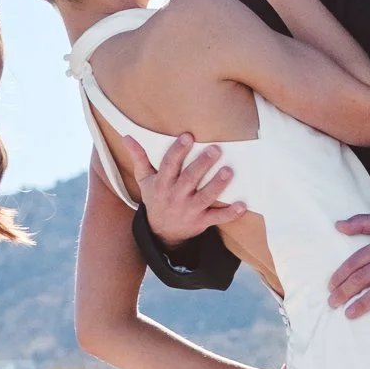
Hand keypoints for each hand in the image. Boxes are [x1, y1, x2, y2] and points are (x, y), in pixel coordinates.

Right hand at [121, 131, 248, 247]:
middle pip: (189, 179)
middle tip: (216, 149)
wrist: (161, 232)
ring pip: (204, 197)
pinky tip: (242, 206)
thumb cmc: (155, 198)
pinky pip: (217, 218)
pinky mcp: (202, 222)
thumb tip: (127, 136)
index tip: (188, 136)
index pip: (169, 166)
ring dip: (217, 185)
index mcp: (161, 184)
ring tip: (228, 171)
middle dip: (202, 165)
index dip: (178, 151)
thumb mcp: (144, 180)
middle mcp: (175, 197)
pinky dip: (230, 214)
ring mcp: (189, 210)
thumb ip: (139, 158)